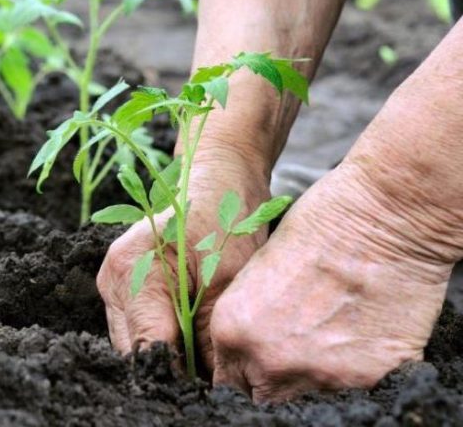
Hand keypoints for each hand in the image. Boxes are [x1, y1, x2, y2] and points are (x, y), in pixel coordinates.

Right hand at [97, 146, 269, 368]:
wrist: (218, 177)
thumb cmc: (226, 218)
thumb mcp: (227, 281)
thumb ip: (210, 338)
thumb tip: (212, 386)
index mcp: (132, 271)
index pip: (148, 350)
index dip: (179, 377)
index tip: (209, 391)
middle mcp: (112, 279)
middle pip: (135, 351)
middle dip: (172, 369)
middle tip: (212, 377)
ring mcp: (113, 282)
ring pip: (135, 342)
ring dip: (168, 354)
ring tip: (204, 357)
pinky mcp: (123, 284)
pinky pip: (138, 326)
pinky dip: (165, 338)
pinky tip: (191, 337)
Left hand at [210, 159, 454, 401]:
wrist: (381, 216)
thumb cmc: (317, 224)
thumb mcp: (259, 269)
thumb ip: (249, 317)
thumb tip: (252, 344)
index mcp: (233, 330)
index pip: (229, 378)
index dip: (245, 366)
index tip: (259, 357)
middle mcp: (268, 360)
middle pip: (263, 394)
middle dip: (273, 375)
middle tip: (295, 345)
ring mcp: (317, 374)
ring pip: (307, 394)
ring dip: (313, 371)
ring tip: (332, 328)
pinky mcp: (366, 377)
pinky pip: (353, 387)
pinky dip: (356, 365)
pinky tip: (361, 328)